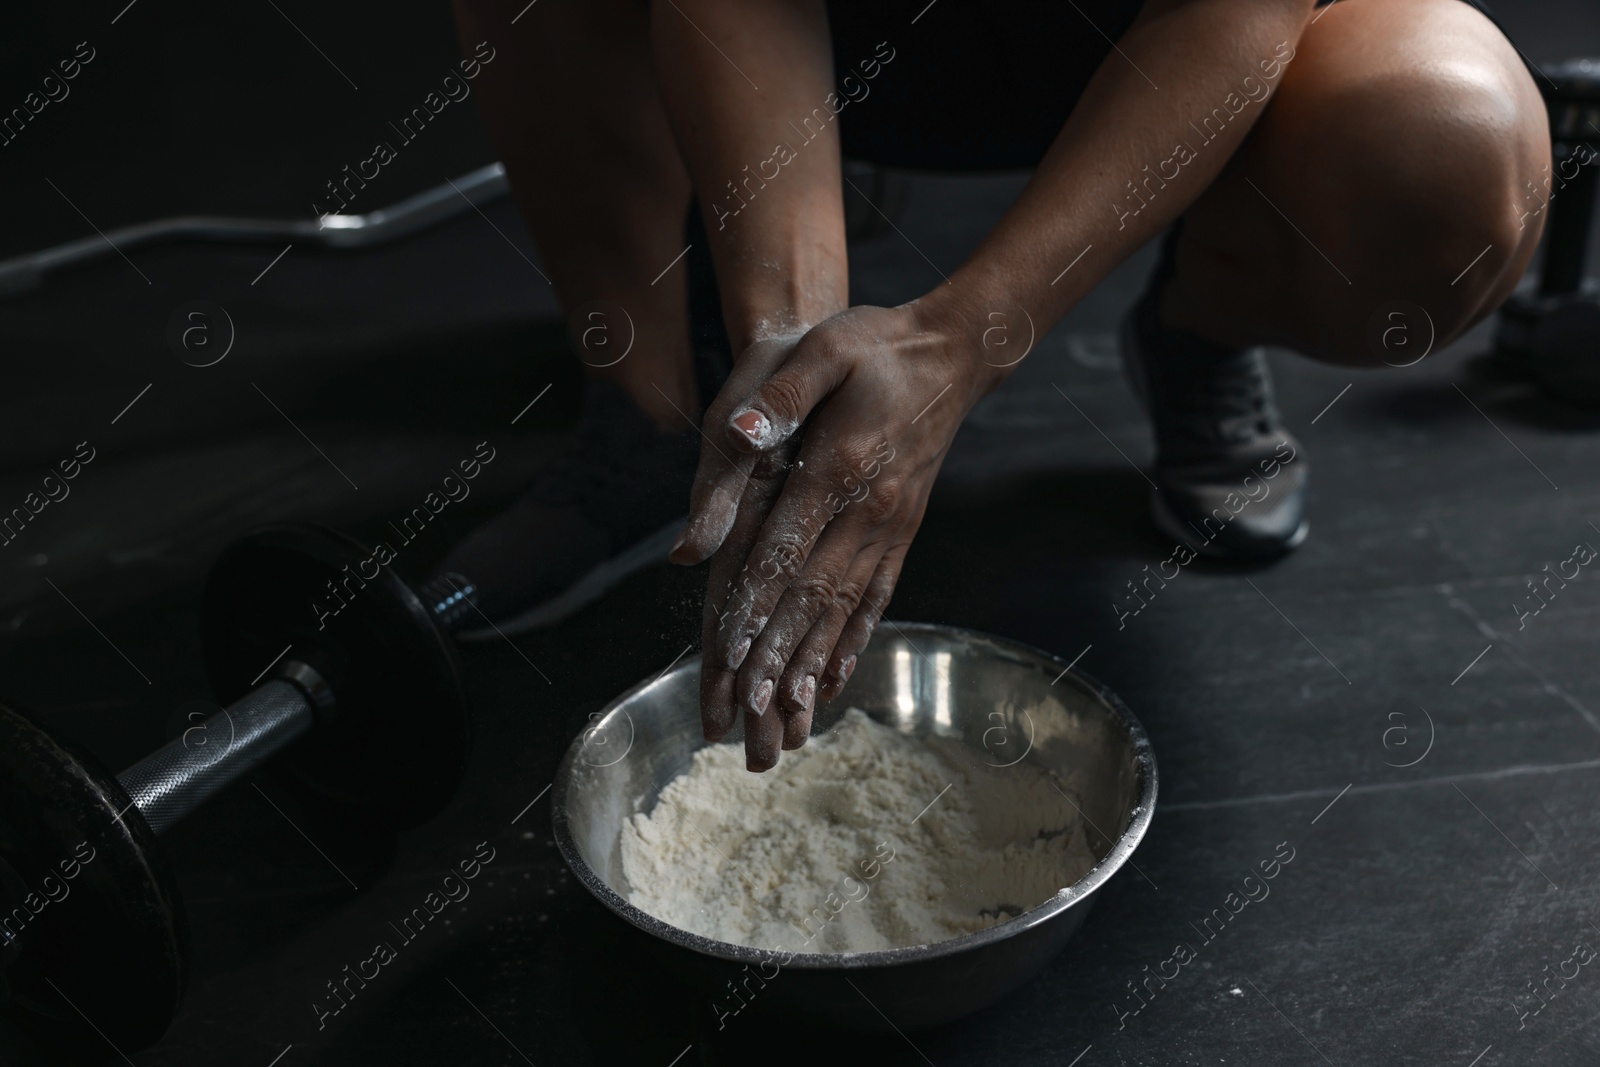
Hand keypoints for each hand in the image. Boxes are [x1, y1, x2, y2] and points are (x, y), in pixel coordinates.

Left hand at [671, 301, 991, 769]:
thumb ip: (779, 394)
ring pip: (845, 611)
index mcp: (841, 465)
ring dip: (812, 668)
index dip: (755, 605)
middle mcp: (870, 509)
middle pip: (814, 598)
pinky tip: (834, 683)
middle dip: (779, 661)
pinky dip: (852, 644)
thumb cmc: (875, 345)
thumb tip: (738, 433)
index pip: (788, 549)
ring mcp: (892, 527)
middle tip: (749, 717)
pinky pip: (876, 600)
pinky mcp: (903, 534)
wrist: (953, 352)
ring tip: (786, 724)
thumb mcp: (822, 348)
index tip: (729, 657)